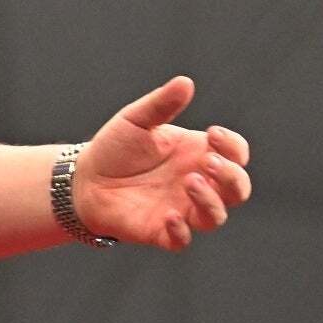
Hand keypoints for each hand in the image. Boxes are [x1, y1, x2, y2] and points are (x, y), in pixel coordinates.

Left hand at [73, 76, 251, 249]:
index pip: (236, 154)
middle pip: (238, 189)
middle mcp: (197, 184)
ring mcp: (182, 209)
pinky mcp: (161, 231)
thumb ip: (161, 105)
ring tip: (190, 182)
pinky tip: (170, 216)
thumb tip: (185, 82)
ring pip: (216, 217)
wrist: (83, 178)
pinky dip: (181, 232)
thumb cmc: (116, 148)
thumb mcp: (136, 120)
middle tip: (209, 162)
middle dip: (232, 176)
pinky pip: (182, 240)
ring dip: (211, 202)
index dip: (233, 146)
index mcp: (198, 155)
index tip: (212, 134)